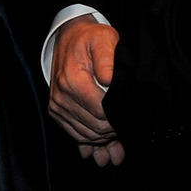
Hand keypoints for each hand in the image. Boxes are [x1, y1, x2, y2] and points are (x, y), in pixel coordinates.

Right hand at [47, 17, 119, 155]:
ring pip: (84, 135)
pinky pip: (74, 134)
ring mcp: (57, 106)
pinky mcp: (57, 111)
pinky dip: (89, 143)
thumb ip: (108, 59)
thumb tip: (110, 80)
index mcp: (73, 82)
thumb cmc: (89, 38)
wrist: (68, 38)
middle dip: (113, 133)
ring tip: (119, 150)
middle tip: (130, 133)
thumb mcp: (103, 39)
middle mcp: (61, 98)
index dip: (119, 118)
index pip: (101, 112)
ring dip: (102, 143)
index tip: (133, 118)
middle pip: (93, 127)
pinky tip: (101, 152)